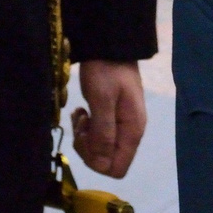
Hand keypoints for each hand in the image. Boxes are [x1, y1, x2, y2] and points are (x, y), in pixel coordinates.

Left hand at [73, 58, 147, 179]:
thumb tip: (101, 164)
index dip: (97, 160)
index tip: (86, 137)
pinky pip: (98, 135)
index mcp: (132, 131)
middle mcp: (129, 132)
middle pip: (107, 161)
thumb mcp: (102, 99)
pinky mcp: (112, 117)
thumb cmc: (106, 69)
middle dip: (88, 147)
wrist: (109, 44)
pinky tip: (82, 111)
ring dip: (85, 136)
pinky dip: (86, 128)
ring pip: (100, 149)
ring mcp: (121, 125)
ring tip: (80, 114)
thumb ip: (103, 132)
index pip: (117, 168)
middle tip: (81, 124)